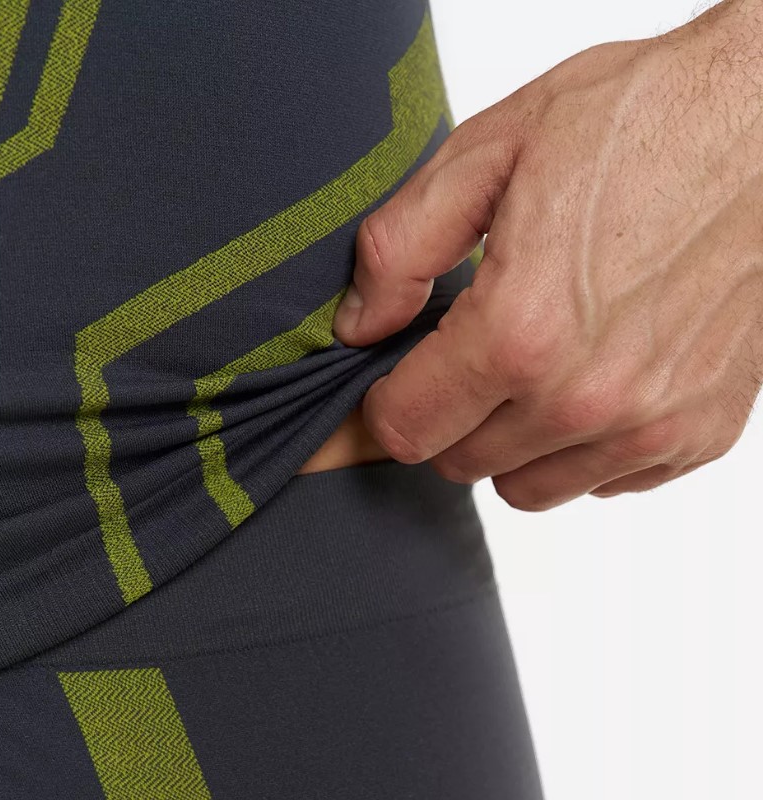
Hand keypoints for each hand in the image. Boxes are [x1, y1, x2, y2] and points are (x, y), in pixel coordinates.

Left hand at [333, 0, 762, 510]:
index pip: (406, 428)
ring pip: (527, 486)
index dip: (386, 402)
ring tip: (528, 369)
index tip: (399, 374)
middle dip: (446, 416)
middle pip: (459, 462)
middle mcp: (585, 398)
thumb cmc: (641, 125)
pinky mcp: (699, 432)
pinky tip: (592, 378)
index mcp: (519, 331)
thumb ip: (401, 250)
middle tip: (466, 356)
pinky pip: (603, 481)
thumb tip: (360, 326)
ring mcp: (650, 424)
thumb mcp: (489, 154)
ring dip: (508, 440)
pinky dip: (581, 447)